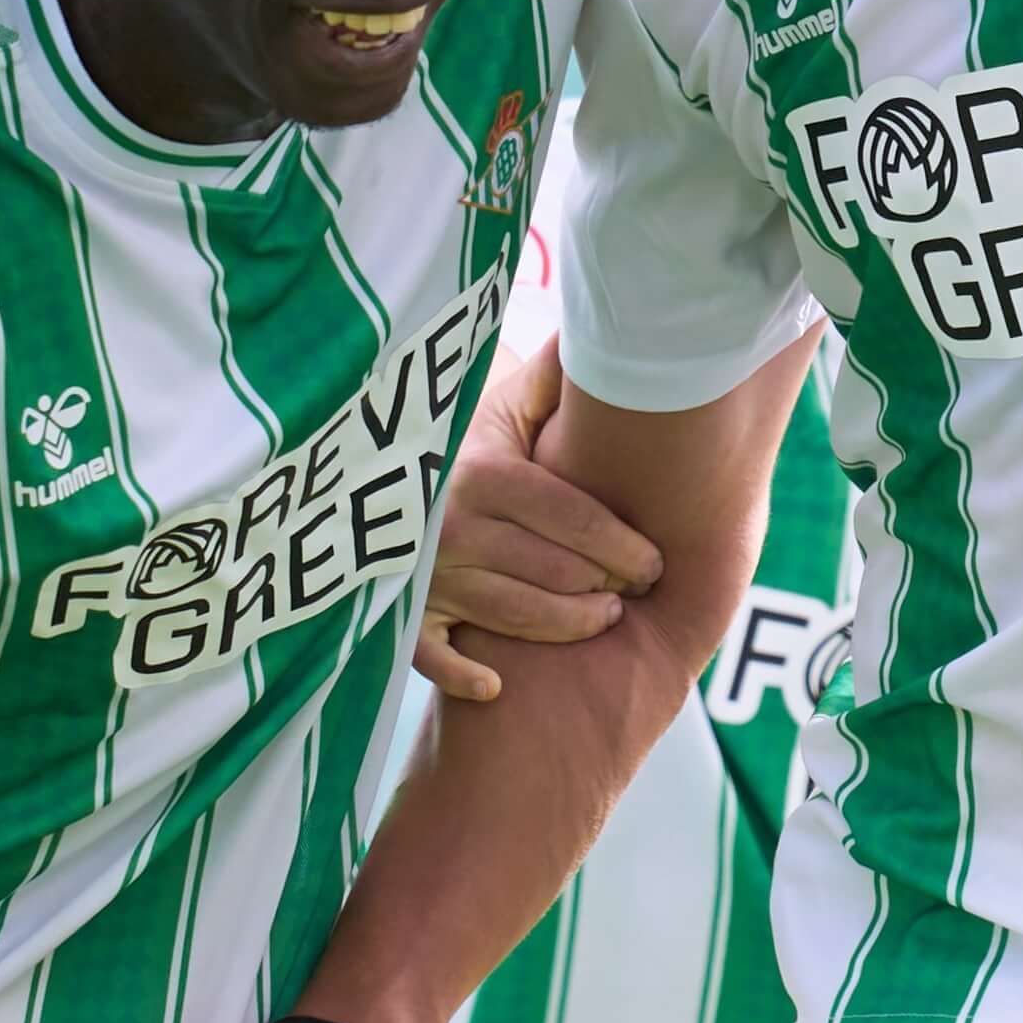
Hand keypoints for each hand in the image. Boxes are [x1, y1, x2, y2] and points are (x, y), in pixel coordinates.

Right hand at [413, 339, 658, 700]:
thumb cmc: (454, 430)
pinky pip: (431, 656)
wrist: (365, 459)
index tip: (657, 562)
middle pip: (553, 573)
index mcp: (486, 475)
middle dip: (605, 586)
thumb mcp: (502, 398)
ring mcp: (424, 574)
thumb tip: (614, 338)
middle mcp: (453, 527)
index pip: (575, 522)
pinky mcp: (398, 611)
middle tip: (636, 592)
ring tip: (602, 618)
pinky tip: (497, 685)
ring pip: (513, 617)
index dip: (624, 547)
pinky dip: (464, 675)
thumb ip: (557, 379)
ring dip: (566, 625)